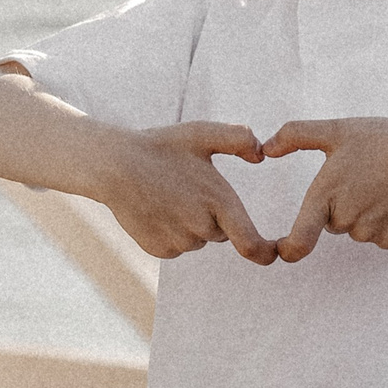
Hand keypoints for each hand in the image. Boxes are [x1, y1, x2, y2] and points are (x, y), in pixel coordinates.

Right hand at [97, 123, 276, 264]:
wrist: (114, 167)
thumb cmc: (161, 147)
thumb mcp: (201, 133)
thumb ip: (239, 139)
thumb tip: (262, 155)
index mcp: (219, 201)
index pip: (251, 243)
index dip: (265, 253)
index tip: (273, 254)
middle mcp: (201, 227)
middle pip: (221, 233)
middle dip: (214, 217)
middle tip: (189, 189)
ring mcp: (179, 242)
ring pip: (198, 240)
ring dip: (192, 224)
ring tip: (169, 195)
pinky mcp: (160, 250)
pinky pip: (178, 246)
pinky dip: (172, 232)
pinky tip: (157, 209)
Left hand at [264, 117, 387, 262]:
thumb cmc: (380, 139)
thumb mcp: (335, 130)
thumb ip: (295, 135)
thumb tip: (265, 149)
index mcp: (325, 196)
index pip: (300, 238)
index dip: (290, 250)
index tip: (284, 252)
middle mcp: (345, 219)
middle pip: (331, 223)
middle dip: (339, 206)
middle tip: (361, 178)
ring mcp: (371, 232)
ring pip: (356, 231)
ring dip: (363, 214)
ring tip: (381, 185)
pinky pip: (380, 237)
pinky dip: (385, 222)